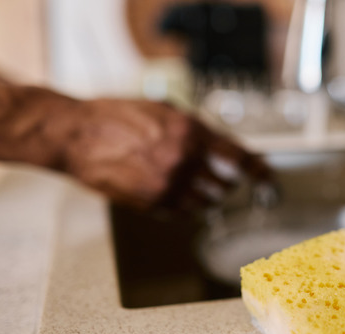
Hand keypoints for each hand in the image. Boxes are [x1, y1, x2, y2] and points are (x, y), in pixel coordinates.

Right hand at [34, 97, 272, 210]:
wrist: (76, 135)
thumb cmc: (116, 116)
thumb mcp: (164, 109)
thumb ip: (197, 129)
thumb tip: (228, 147)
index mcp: (189, 131)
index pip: (238, 157)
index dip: (258, 170)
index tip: (268, 178)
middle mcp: (183, 158)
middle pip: (226, 184)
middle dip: (224, 181)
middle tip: (215, 175)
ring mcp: (167, 184)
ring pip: (207, 202)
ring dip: (205, 195)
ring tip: (189, 182)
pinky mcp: (152, 202)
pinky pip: (183, 212)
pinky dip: (185, 206)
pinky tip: (171, 190)